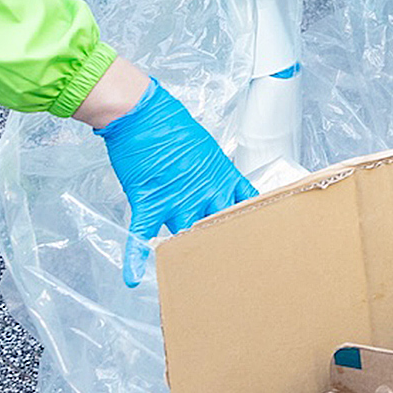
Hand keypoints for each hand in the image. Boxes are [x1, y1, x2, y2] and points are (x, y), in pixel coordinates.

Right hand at [94, 79, 257, 285]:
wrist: (144, 114)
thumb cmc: (172, 125)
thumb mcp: (204, 147)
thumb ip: (210, 172)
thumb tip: (210, 184)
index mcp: (221, 176)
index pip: (244, 205)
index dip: (251, 222)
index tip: (261, 236)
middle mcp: (203, 192)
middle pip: (219, 226)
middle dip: (222, 244)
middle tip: (229, 265)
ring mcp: (176, 199)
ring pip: (185, 235)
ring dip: (185, 252)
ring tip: (190, 277)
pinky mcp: (149, 202)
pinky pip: (142, 234)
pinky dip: (135, 256)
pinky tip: (132, 276)